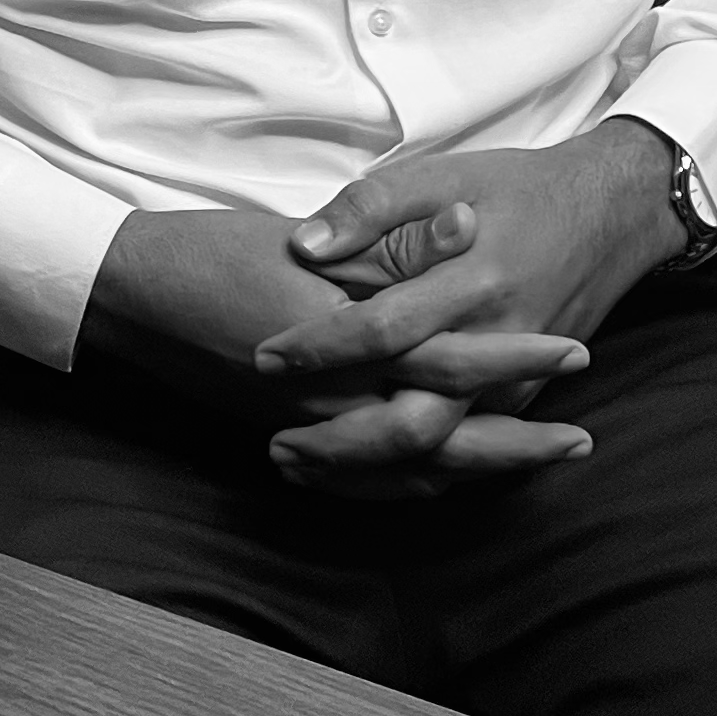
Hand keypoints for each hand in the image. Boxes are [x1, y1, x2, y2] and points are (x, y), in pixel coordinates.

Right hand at [80, 208, 585, 464]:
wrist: (136, 293)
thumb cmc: (221, 252)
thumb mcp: (313, 237)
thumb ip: (394, 245)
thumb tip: (469, 228)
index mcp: (347, 342)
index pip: (452, 360)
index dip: (516, 357)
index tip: (575, 352)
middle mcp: (336, 402)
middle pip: (446, 438)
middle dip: (517, 440)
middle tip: (580, 442)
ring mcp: (311, 432)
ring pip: (410, 470)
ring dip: (478, 469)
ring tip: (534, 465)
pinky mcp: (288, 440)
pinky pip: (363, 484)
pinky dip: (410, 488)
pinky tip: (441, 484)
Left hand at [251, 121, 684, 485]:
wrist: (610, 215)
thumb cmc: (514, 190)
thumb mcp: (441, 175)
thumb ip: (371, 208)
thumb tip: (305, 246)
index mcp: (474, 280)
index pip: (385, 330)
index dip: (320, 347)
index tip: (264, 356)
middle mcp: (500, 343)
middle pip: (417, 421)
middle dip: (343, 443)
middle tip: (275, 443)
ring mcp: (519, 382)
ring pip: (441, 453)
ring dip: (370, 471)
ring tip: (299, 467)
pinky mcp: (524, 399)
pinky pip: (466, 455)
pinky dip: (410, 473)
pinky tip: (357, 476)